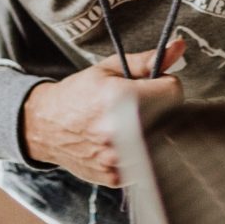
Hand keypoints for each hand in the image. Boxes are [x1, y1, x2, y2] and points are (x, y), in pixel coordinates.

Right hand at [21, 40, 186, 186]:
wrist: (45, 126)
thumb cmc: (76, 95)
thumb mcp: (108, 69)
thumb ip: (147, 61)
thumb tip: (178, 47)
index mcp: (120, 99)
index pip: (174, 92)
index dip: (163, 86)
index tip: (151, 87)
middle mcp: (120, 132)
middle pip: (169, 118)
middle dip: (158, 109)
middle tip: (135, 106)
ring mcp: (118, 158)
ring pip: (159, 142)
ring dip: (149, 132)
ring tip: (126, 124)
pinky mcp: (116, 176)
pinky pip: (145, 162)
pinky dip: (137, 152)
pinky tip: (119, 143)